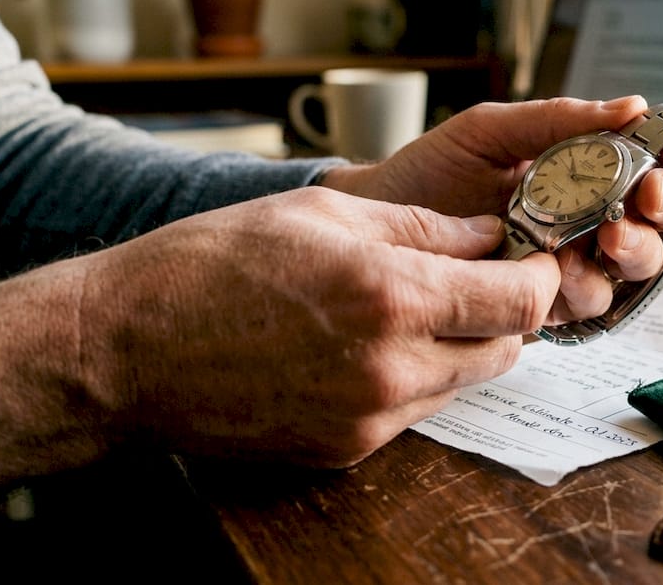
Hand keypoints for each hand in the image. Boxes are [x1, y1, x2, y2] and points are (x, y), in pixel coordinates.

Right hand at [80, 187, 559, 466]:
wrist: (125, 349)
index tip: (530, 259)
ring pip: (463, 384)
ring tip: (411, 309)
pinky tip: (368, 346)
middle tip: (474, 279)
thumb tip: (488, 236)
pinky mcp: (346, 450)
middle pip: (506, 350)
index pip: (519, 300)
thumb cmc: (212, 264)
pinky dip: (414, 379)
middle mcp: (392, 367)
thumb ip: (422, 227)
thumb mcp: (323, 212)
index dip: (537, 276)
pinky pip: (414, 412)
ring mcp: (370, 419)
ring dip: (460, 348)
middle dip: (503, 312)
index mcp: (393, 295)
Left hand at [319, 96, 662, 324]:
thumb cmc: (432, 172)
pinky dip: (588, 289)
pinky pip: (588, 305)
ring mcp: (570, 263)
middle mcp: (589, 218)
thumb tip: (630, 106)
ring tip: (609, 238)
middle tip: (647, 198)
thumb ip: (558, 119)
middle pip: (660, 220)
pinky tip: (570, 274)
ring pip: (633, 268)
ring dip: (634, 251)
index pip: (653, 163)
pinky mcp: (544, 304)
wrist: (377, 223)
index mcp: (586, 170)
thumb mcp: (492, 131)